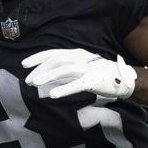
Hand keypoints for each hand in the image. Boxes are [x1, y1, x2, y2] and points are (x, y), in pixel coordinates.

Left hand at [22, 48, 136, 99]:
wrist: (122, 78)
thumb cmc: (99, 73)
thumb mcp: (81, 66)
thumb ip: (66, 68)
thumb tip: (48, 73)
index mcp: (76, 54)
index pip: (53, 53)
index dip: (38, 58)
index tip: (24, 64)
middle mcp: (80, 58)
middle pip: (56, 60)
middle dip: (40, 70)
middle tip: (28, 80)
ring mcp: (87, 69)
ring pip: (64, 70)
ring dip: (47, 76)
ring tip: (34, 84)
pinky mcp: (93, 81)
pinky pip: (76, 85)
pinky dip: (63, 89)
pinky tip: (53, 95)